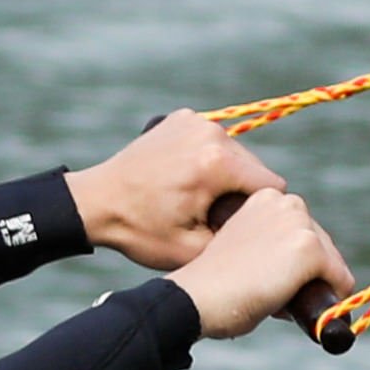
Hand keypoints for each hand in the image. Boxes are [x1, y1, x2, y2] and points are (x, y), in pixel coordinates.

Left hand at [67, 111, 289, 271]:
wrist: (97, 202)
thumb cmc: (141, 231)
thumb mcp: (194, 251)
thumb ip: (240, 241)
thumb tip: (271, 238)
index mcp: (217, 163)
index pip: (272, 186)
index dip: (259, 213)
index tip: (238, 228)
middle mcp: (210, 132)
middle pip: (256, 167)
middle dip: (243, 193)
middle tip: (213, 217)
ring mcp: (195, 120)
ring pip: (237, 154)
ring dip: (227, 176)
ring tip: (198, 199)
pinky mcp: (183, 117)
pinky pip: (214, 142)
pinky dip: (207, 160)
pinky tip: (186, 179)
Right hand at [168, 186, 353, 342]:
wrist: (197, 297)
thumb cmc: (212, 284)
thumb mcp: (244, 250)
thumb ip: (271, 248)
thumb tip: (303, 275)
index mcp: (266, 198)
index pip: (303, 232)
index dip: (292, 263)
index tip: (266, 276)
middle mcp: (286, 202)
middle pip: (323, 246)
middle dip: (308, 275)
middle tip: (270, 291)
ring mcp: (299, 224)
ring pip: (332, 264)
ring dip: (313, 287)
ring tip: (275, 296)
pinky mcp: (310, 248)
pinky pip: (340, 282)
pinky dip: (328, 302)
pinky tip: (294, 306)